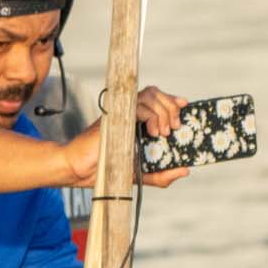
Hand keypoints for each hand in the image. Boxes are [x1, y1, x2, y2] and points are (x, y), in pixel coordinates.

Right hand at [57, 85, 192, 187]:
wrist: (82, 171)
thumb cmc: (106, 170)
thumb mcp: (142, 174)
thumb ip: (162, 174)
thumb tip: (185, 170)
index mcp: (135, 121)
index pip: (157, 100)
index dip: (172, 99)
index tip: (184, 105)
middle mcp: (129, 113)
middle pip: (156, 93)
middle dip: (172, 107)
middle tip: (174, 128)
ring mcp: (122, 113)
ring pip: (150, 95)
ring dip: (164, 111)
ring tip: (164, 132)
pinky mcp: (116, 116)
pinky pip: (140, 106)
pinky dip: (152, 117)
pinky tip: (153, 133)